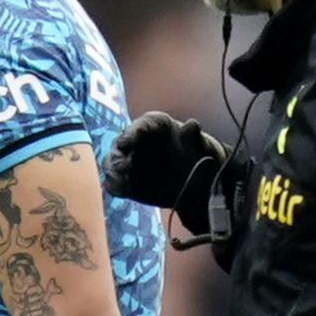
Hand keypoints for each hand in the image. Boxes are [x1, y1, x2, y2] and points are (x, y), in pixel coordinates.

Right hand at [109, 110, 235, 233]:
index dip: (132, 133)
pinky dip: (116, 185)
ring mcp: (130, 159)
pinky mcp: (128, 180)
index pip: (141, 125)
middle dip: (119, 155)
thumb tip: (192, 124)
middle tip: (124, 166)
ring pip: (113, 162)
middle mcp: (138, 140)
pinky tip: (123, 190)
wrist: (199, 181)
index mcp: (155, 125)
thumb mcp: (202, 146)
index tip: (126, 143)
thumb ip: (194, 137)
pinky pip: (116, 182)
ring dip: (114, 171)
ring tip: (123, 180)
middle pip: (121, 144)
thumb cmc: (199, 156)